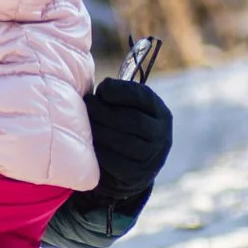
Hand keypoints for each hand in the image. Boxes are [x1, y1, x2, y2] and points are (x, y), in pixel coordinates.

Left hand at [86, 75, 171, 199]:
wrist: (128, 172)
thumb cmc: (122, 130)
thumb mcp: (127, 110)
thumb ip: (117, 95)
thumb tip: (87, 73)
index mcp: (160, 113)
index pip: (144, 98)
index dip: (121, 91)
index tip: (102, 88)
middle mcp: (161, 135)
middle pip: (132, 120)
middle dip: (105, 111)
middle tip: (88, 105)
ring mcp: (152, 157)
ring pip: (123, 141)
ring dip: (99, 130)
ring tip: (85, 123)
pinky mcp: (137, 175)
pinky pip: (115, 160)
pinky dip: (99, 150)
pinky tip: (89, 144)